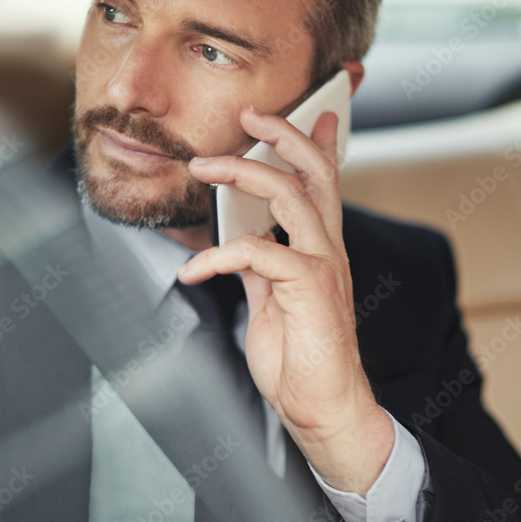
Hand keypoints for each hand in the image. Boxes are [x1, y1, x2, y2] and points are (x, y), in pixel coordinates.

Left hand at [176, 106, 393, 495]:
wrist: (322, 408)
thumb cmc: (299, 355)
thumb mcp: (272, 299)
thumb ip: (262, 264)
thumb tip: (241, 239)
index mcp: (320, 249)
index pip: (324, 184)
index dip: (318, 145)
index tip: (314, 113)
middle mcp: (328, 249)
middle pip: (314, 174)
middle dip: (283, 136)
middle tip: (252, 116)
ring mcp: (323, 265)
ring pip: (290, 195)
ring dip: (242, 174)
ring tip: (203, 167)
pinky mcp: (311, 288)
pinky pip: (258, 251)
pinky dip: (218, 255)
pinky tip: (193, 272)